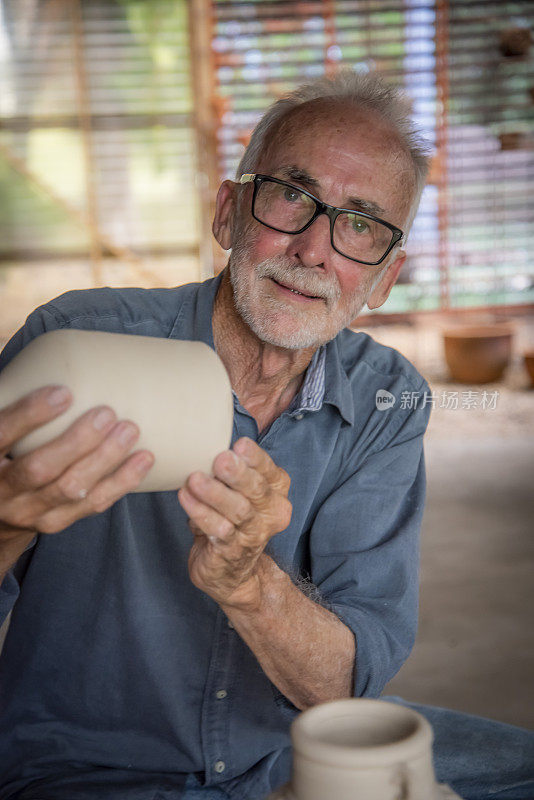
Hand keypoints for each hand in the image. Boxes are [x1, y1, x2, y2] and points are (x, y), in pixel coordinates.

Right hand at [0, 385, 153, 569]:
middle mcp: (3, 491)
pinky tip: (143, 460)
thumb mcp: (1, 430)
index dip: (30, 415)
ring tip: (130, 431)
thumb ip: (13, 405)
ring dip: (105, 460)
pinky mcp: (55, 522)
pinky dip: (121, 482)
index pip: (1, 435)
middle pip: (40, 469)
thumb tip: (54, 362)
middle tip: (107, 413)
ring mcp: (29, 512)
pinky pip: (92, 505)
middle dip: (77, 441)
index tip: (64, 392)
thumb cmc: (4, 451)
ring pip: (70, 489)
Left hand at [178, 437, 291, 608]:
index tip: (239, 444)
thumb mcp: (237, 492)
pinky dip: (200, 513)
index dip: (256, 458)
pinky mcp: (232, 551)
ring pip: (238, 510)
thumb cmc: (232, 521)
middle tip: (220, 459)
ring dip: (215, 493)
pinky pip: (218, 530)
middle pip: (257, 490)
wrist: (232, 573)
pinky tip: (185, 498)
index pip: (270, 471)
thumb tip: (200, 441)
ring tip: (195, 479)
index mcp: (275, 492)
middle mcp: (271, 513)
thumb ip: (228, 471)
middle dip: (238, 474)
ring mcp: (253, 534)